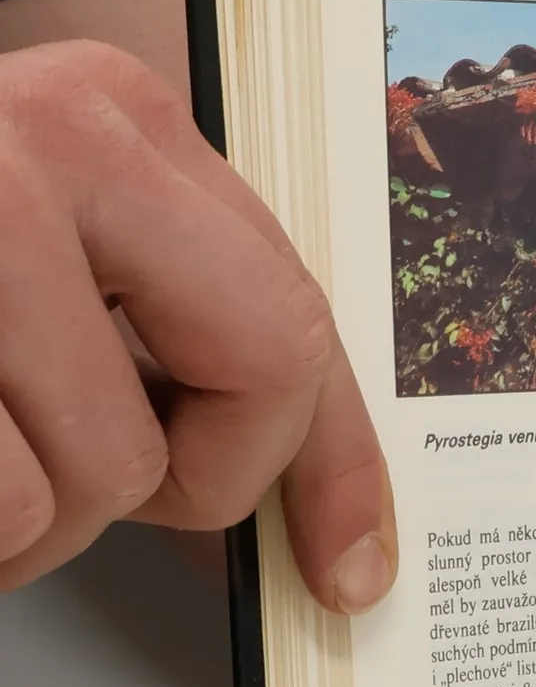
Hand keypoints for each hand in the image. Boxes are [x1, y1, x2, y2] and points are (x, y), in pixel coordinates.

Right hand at [0, 41, 393, 609]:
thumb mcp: (39, 260)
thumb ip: (163, 342)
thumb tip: (304, 514)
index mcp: (109, 119)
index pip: (294, 317)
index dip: (339, 464)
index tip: (352, 567)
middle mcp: (43, 137)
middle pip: (254, 375)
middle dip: (183, 479)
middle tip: (81, 483)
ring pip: (98, 475)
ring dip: (24, 526)